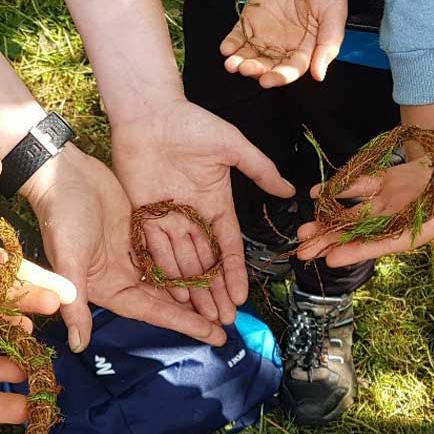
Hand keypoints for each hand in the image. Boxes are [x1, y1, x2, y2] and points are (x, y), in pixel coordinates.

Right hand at [22, 144, 228, 349]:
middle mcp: (123, 276)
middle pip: (167, 300)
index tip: (213, 335)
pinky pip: (170, 252)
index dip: (183, 324)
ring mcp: (134, 254)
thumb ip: (74, 303)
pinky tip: (213, 266)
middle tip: (228, 324)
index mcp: (108, 288)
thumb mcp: (68, 260)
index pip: (153, 312)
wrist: (62, 173)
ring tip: (226, 300)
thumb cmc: (61, 217)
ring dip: (197, 288)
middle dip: (197, 313)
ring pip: (172, 277)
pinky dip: (189, 261)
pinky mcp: (142, 232)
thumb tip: (78, 345)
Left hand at [112, 99, 293, 323]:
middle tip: (222, 321)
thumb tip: (290, 191)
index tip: (242, 297)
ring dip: (192, 290)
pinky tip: (172, 295)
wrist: (149, 112)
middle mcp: (193, 215)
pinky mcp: (143, 215)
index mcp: (216, 202)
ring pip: (182, 262)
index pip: (228, 246)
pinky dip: (164, 272)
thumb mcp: (232, 146)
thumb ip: (259, 170)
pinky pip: (155, 250)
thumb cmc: (191, 124)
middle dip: (214, 291)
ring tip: (200, 318)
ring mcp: (168, 217)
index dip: (234, 272)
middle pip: (206, 262)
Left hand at [220, 0, 351, 85]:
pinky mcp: (250, 21)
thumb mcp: (334, 16)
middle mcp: (282, 47)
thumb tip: (319, 75)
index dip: (278, 77)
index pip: (289, 70)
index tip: (268, 80)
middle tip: (246, 69)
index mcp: (304, 50)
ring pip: (249, 56)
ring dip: (239, 62)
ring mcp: (265, 35)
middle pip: (266, 66)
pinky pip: (237, 37)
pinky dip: (230, 44)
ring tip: (232, 64)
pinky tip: (226, 49)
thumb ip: (328, 46)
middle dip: (255, 70)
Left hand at [294, 137, 433, 266]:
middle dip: (332, 241)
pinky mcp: (400, 176)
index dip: (359, 250)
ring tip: (302, 229)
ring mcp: (401, 196)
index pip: (388, 242)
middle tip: (300, 251)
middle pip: (363, 232)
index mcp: (428, 225)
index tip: (331, 260)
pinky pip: (365, 183)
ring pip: (358, 211)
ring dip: (331, 218)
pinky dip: (342, 186)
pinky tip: (318, 192)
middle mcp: (408, 215)